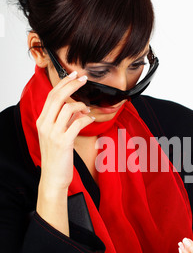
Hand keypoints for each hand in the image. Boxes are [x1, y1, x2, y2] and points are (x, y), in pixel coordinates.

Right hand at [36, 71, 94, 191]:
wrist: (53, 176)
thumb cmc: (57, 156)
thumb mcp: (57, 135)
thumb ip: (64, 120)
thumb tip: (78, 108)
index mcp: (42, 121)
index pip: (51, 96)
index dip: (63, 83)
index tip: (74, 75)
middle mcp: (45, 125)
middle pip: (57, 97)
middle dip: (71, 85)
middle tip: (83, 79)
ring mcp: (53, 133)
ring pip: (67, 108)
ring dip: (81, 105)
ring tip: (87, 109)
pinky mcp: (63, 142)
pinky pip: (77, 123)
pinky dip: (86, 119)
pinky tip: (90, 120)